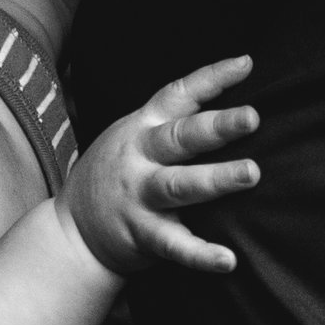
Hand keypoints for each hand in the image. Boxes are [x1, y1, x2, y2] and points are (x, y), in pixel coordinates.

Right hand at [65, 55, 259, 276]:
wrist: (72, 230)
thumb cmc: (117, 173)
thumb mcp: (133, 134)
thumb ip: (172, 119)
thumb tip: (234, 99)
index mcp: (142, 127)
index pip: (178, 94)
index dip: (211, 78)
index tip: (246, 64)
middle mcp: (140, 158)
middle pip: (180, 138)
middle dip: (216, 127)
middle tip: (252, 117)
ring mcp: (139, 197)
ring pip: (179, 185)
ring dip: (215, 179)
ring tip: (251, 173)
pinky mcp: (142, 235)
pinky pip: (175, 245)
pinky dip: (201, 254)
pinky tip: (228, 260)